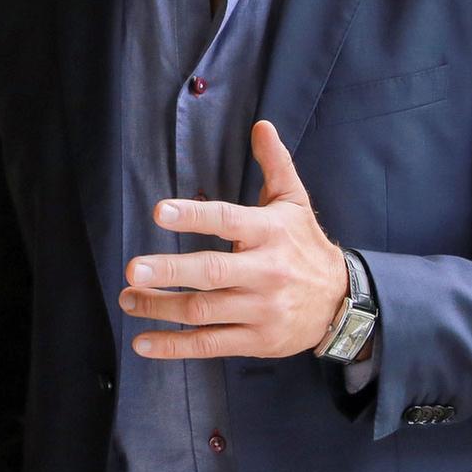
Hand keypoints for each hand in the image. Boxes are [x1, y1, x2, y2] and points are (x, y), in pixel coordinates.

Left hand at [119, 120, 345, 359]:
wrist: (343, 302)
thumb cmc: (305, 246)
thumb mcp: (295, 202)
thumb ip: (275, 164)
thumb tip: (261, 125)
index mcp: (269, 233)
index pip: (227, 220)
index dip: (193, 216)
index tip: (159, 212)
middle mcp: (265, 272)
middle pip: (213, 272)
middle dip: (170, 270)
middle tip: (132, 268)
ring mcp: (260, 310)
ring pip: (204, 310)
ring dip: (161, 307)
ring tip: (128, 298)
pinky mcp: (256, 341)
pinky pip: (210, 344)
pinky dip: (174, 347)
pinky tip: (143, 342)